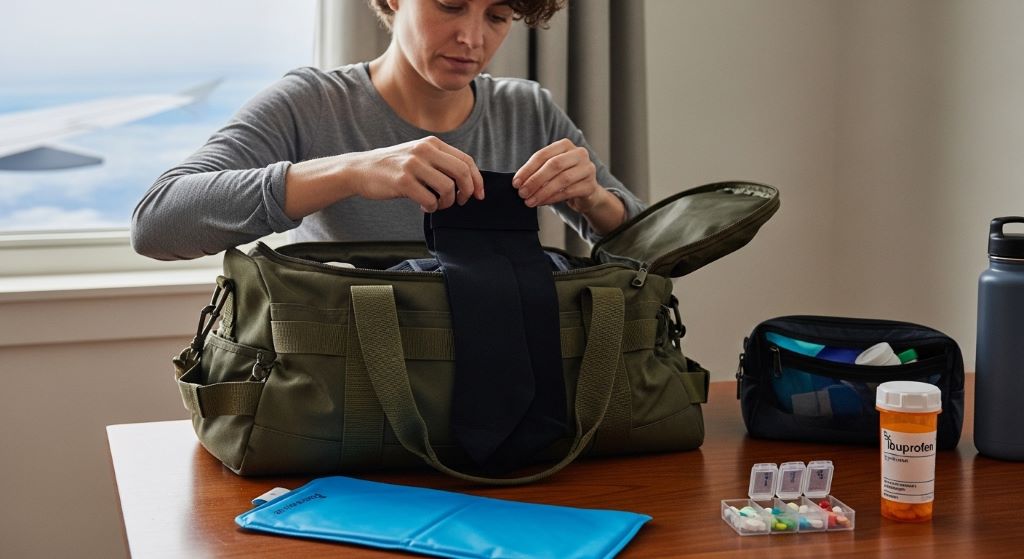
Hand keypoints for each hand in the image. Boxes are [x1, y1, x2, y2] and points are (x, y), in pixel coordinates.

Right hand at [345, 136, 483, 211]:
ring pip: (447, 188)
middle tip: (460, 202)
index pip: (466, 160)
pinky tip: (423, 206)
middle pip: (461, 173)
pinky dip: (431, 208)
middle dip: (467, 192)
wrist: (360, 169)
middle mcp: (424, 150)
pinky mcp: (402, 181)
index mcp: (432, 143)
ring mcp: (413, 164)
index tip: (479, 195)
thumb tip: (468, 183)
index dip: (477, 180)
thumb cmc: (393, 167)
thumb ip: (440, 163)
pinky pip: (429, 200)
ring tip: (438, 205)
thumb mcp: (418, 155)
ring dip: (447, 203)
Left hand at [512, 139, 600, 208]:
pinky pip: (569, 192)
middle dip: (535, 180)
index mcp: (565, 145)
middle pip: (554, 165)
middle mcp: (579, 154)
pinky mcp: (590, 185)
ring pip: (562, 179)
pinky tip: (542, 202)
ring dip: (543, 192)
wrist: (586, 193)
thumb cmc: (564, 179)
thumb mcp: (551, 170)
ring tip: (530, 201)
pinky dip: (552, 198)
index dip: (527, 169)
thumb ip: (537, 171)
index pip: (543, 155)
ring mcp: (587, 168)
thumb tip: (518, 182)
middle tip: (522, 193)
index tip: (516, 183)